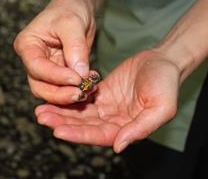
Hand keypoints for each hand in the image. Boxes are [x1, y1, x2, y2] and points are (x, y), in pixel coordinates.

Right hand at [13, 0, 95, 103]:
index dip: (56, 76)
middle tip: (82, 93)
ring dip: (69, 95)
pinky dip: (76, 91)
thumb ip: (75, 48)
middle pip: (40, 86)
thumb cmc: (69, 9)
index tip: (77, 79)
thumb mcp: (72, 23)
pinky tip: (91, 86)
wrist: (77, 8)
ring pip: (51, 92)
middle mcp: (32, 60)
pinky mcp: (59, 74)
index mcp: (27, 45)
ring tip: (89, 91)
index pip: (37, 67)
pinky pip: (64, 88)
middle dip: (60, 94)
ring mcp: (45, 69)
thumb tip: (80, 74)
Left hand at [35, 50, 180, 152]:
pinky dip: (68, 100)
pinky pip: (82, 99)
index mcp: (127, 128)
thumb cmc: (166, 82)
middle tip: (42, 118)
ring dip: (61, 113)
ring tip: (41, 110)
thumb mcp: (161, 106)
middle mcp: (114, 122)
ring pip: (80, 114)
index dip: (79, 134)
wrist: (162, 60)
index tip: (58, 131)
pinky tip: (53, 98)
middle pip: (84, 126)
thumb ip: (141, 128)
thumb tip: (118, 146)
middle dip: (63, 123)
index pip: (99, 135)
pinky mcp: (101, 94)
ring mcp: (107, 108)